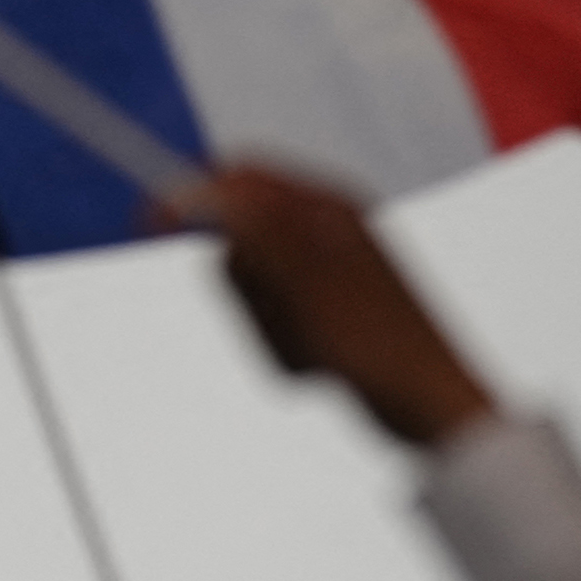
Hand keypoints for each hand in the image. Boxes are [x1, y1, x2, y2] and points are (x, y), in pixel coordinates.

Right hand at [211, 164, 495, 446]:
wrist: (426, 402)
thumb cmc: (376, 340)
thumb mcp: (301, 278)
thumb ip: (250, 228)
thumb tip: (203, 187)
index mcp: (326, 206)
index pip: (241, 177)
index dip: (194, 194)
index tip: (154, 222)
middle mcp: (324, 233)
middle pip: (237, 243)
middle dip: (245, 290)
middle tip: (282, 314)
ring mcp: (321, 275)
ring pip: (250, 291)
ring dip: (265, 327)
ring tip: (307, 348)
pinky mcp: (320, 314)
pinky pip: (268, 325)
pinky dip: (281, 347)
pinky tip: (317, 363)